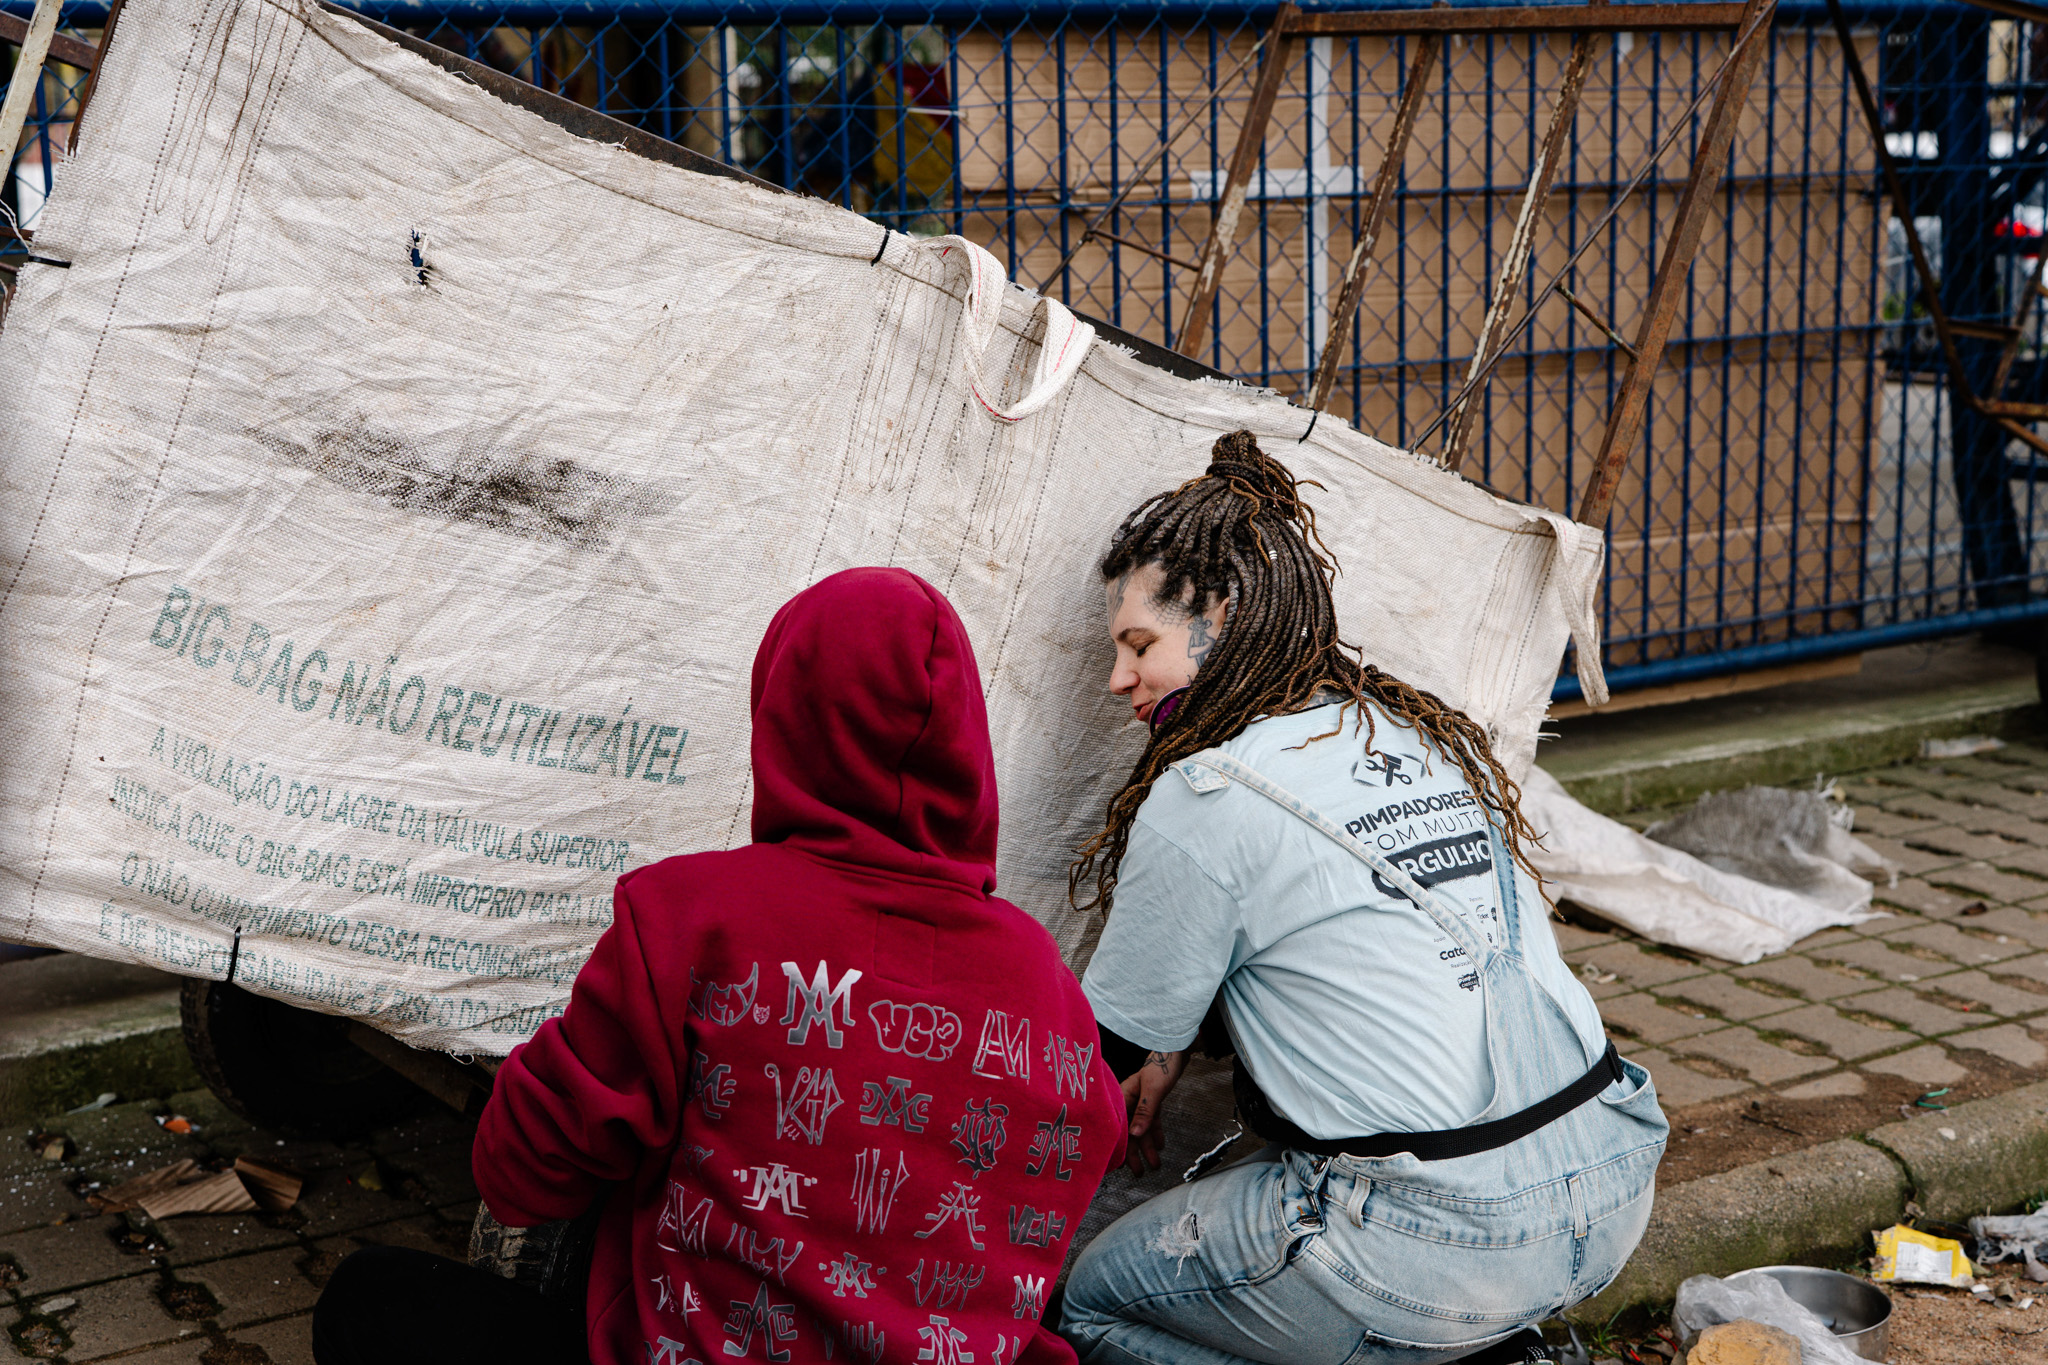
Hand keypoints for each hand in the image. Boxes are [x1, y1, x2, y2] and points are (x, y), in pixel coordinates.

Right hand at [1122, 1049, 1186, 1173]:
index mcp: (1121, 1097)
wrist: (1175, 1051)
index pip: (1117, 1127)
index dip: (1117, 1146)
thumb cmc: (1162, 1065)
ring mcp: (1139, 1102)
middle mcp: (1127, 1101)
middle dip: (1134, 1153)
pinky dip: (1155, 1134)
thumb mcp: (1153, 1090)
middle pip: (1129, 1132)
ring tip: (1154, 1165)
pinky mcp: (1151, 1101)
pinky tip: (1160, 1146)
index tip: (1118, 1165)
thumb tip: (1135, 1134)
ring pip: (1141, 1130)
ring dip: (1147, 1148)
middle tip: (1139, 1173)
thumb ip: (1144, 1112)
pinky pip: (1150, 1122)